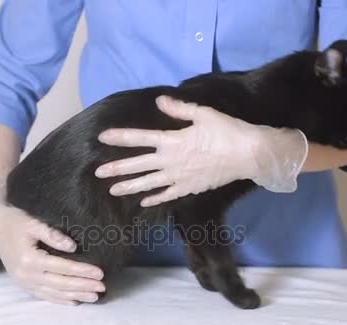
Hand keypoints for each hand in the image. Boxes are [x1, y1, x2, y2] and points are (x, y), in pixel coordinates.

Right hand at [0, 177, 105, 304]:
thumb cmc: (15, 221)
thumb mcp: (33, 223)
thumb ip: (53, 234)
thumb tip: (73, 246)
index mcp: (30, 259)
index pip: (62, 267)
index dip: (82, 271)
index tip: (100, 272)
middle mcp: (26, 274)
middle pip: (60, 283)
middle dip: (83, 286)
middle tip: (102, 287)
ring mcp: (24, 281)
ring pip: (54, 292)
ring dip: (75, 295)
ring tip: (94, 296)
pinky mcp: (23, 283)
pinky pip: (44, 295)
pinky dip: (60, 300)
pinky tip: (74, 301)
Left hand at [95, 95, 307, 206]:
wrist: (249, 155)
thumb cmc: (227, 131)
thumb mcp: (203, 114)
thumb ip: (179, 109)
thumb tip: (159, 101)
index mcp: (172, 140)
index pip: (140, 137)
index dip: (120, 137)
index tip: (103, 138)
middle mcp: (171, 161)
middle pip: (139, 165)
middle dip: (117, 168)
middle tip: (98, 172)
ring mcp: (179, 177)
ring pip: (149, 183)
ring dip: (130, 186)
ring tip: (113, 190)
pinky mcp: (190, 187)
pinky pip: (168, 194)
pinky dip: (155, 198)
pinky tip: (144, 201)